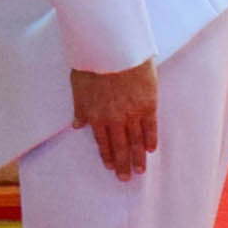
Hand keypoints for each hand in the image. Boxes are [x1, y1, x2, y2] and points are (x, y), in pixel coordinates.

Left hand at [70, 59, 158, 179]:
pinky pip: (150, 128)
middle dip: (122, 165)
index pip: (102, 141)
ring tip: (140, 170)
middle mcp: (114, 120)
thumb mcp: (78, 85)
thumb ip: (80, 107)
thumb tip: (76, 124)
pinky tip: (151, 149)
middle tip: (125, 179)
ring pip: (136, 142)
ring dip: (137, 158)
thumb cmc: (92, 62)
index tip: (110, 166)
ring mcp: (132, 114)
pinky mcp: (148, 105)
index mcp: (95, 116)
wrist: (114, 48)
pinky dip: (150, 140)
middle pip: (120, 147)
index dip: (107, 155)